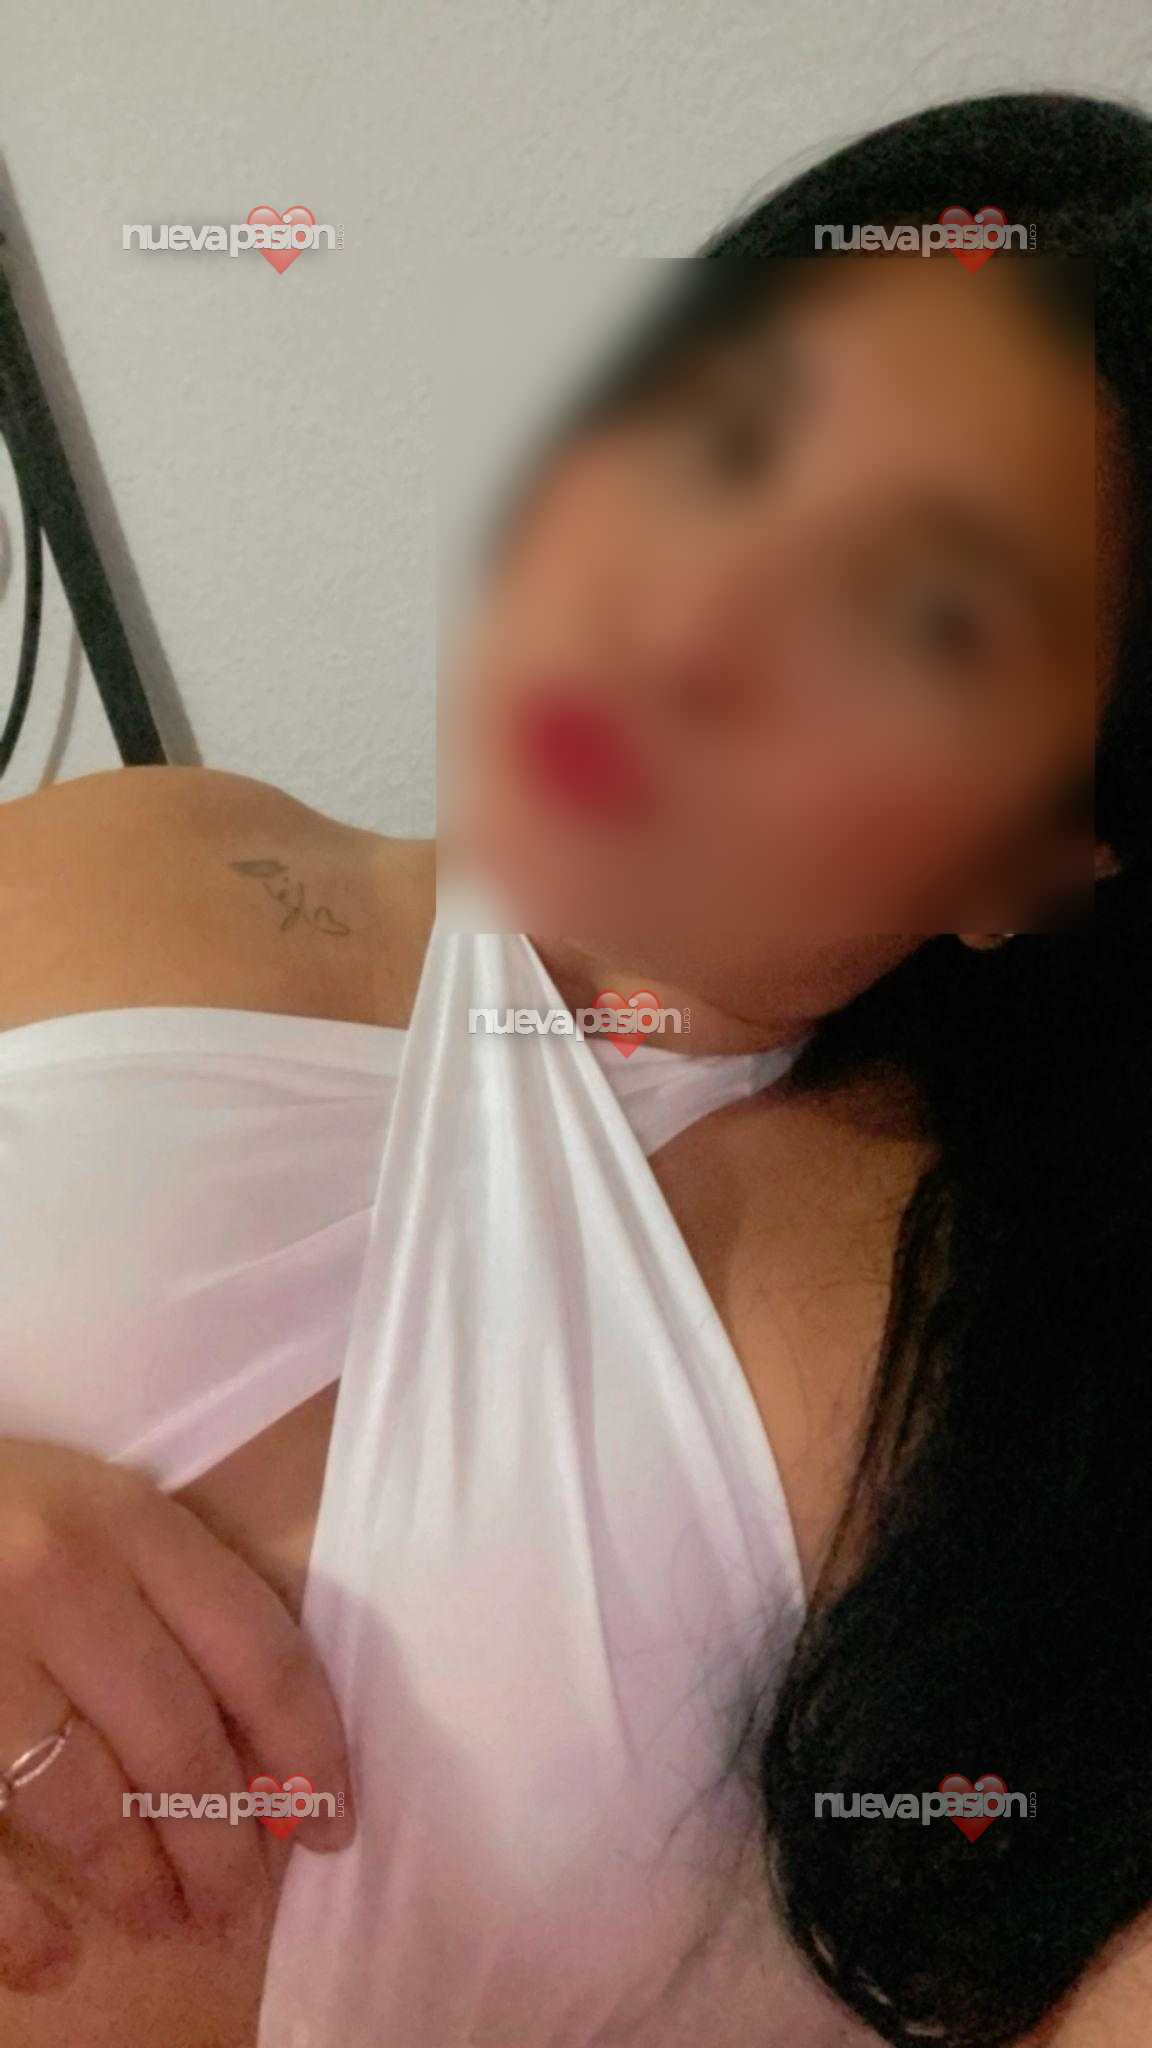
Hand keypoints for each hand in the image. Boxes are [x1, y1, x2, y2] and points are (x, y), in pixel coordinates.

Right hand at [0, 1440, 353, 1990]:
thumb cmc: (5, 1505)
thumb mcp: (101, 1515)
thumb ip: (177, 1598)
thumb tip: (265, 1742)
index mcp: (130, 1523)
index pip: (258, 1653)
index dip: (310, 1752)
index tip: (332, 1827)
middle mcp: (59, 1582)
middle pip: (179, 1743)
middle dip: (224, 1847)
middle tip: (242, 1906)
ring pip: (84, 1803)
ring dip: (138, 1881)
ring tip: (165, 1917)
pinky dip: (17, 1921)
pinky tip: (55, 1954)